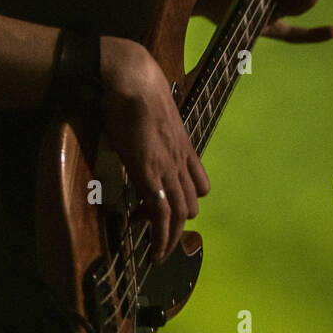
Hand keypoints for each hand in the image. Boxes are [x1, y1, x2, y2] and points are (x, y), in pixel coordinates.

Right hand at [99, 36, 209, 263]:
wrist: (132, 80)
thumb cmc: (134, 89)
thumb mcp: (149, 114)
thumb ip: (150, 130)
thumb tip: (138, 134)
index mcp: (183, 147)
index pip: (200, 184)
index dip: (186, 200)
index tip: (164, 206)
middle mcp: (180, 161)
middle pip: (191, 204)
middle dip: (176, 224)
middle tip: (155, 232)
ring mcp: (167, 168)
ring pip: (180, 214)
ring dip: (169, 236)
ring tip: (156, 251)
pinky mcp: (150, 174)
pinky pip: (161, 214)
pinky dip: (159, 236)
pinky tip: (152, 249)